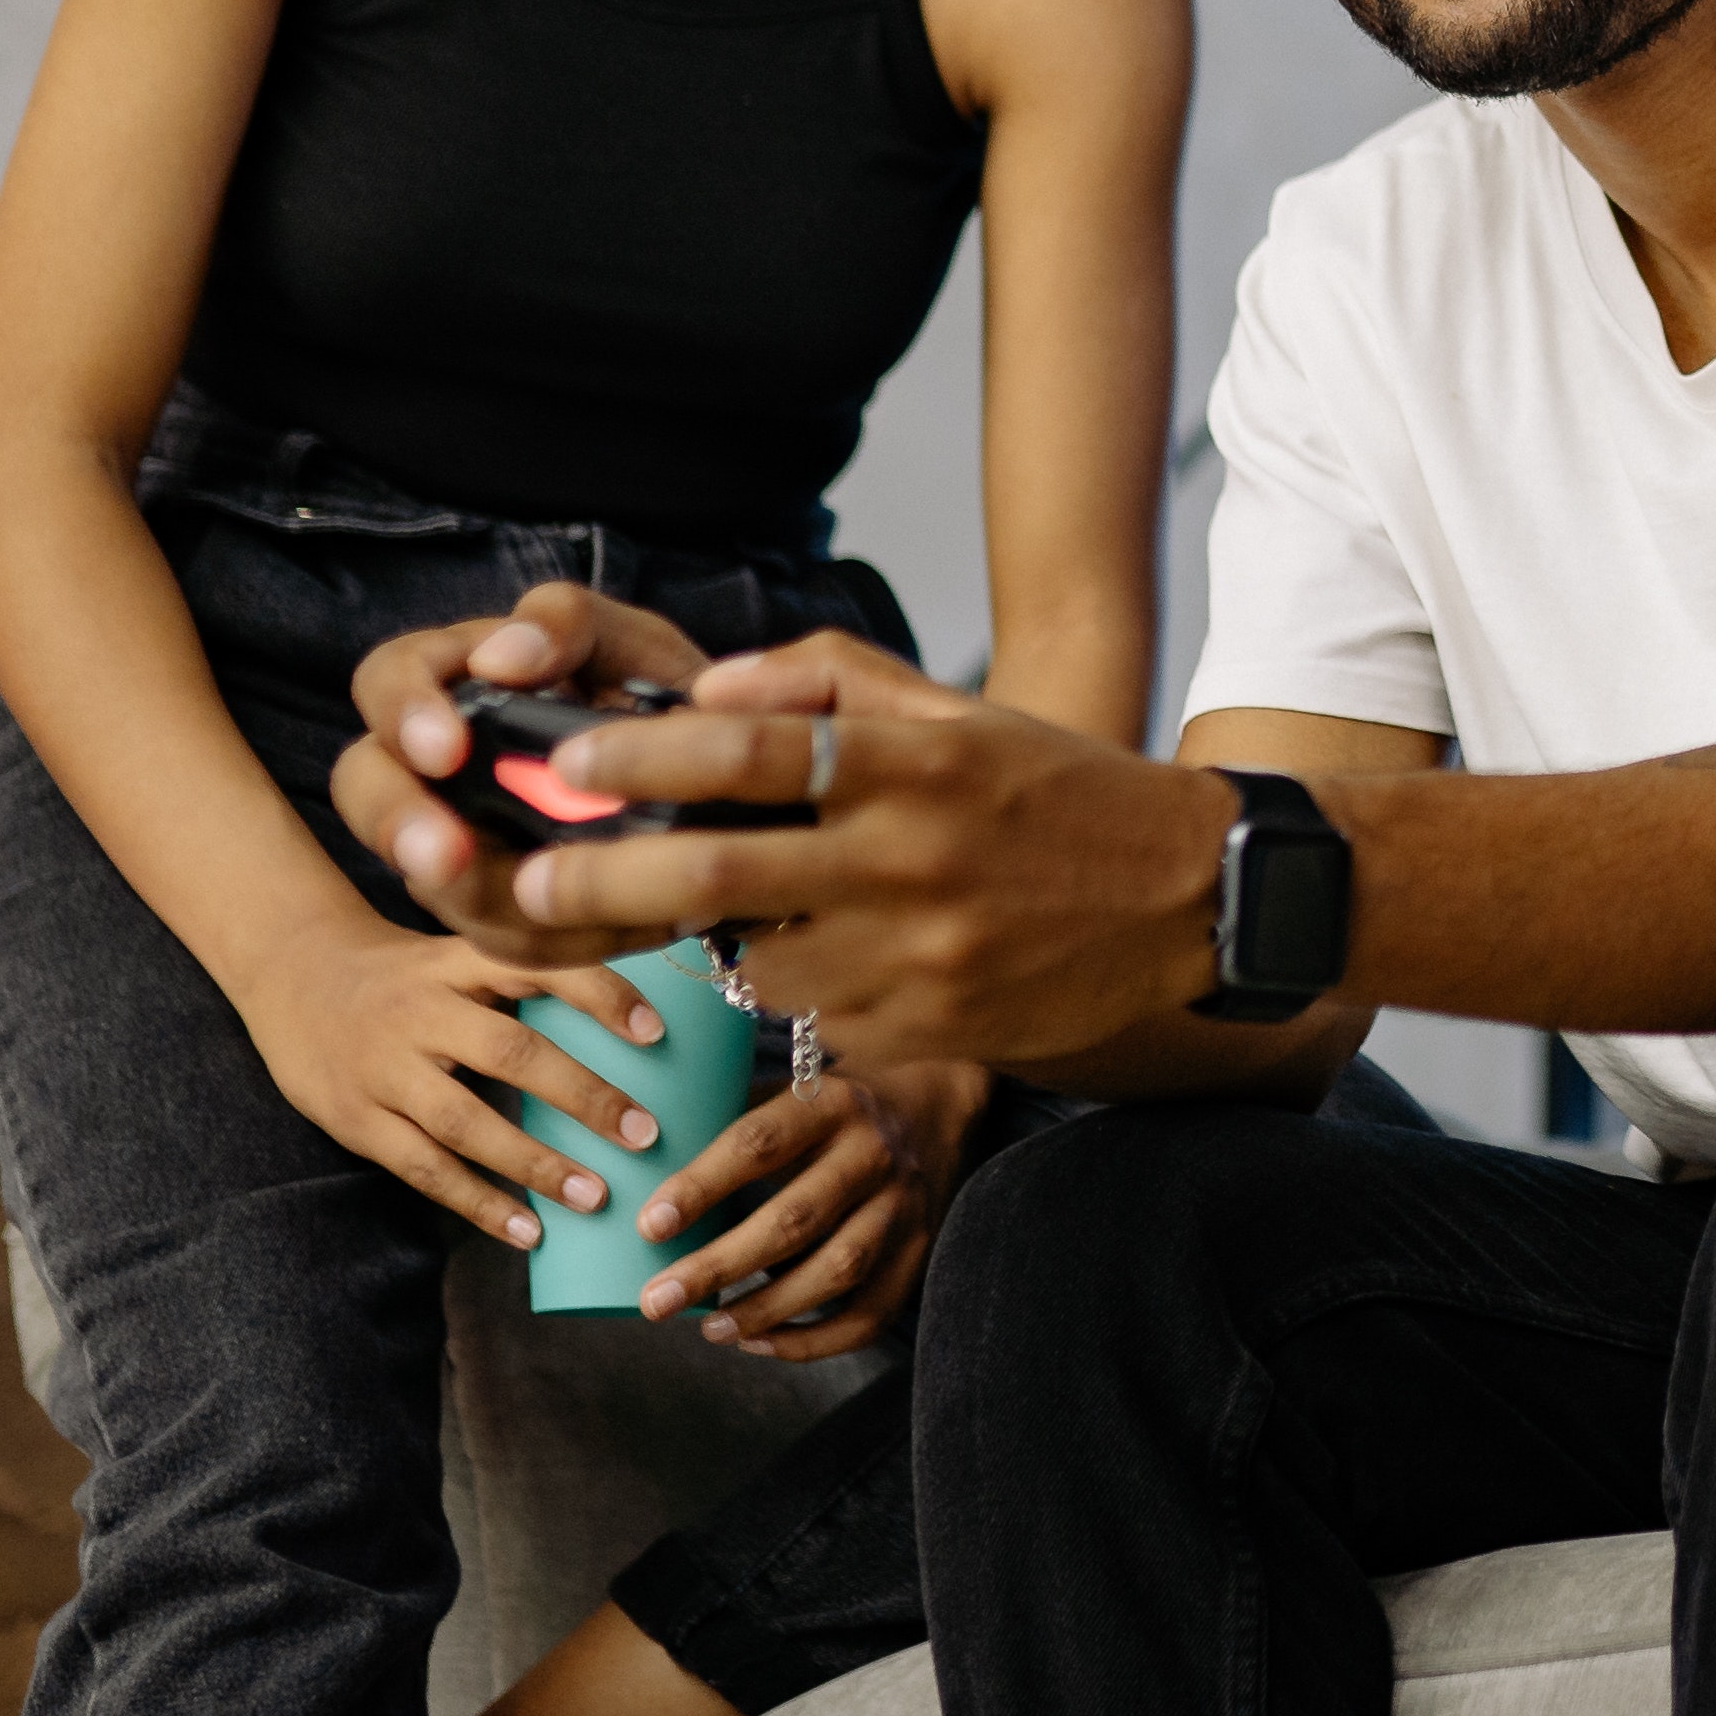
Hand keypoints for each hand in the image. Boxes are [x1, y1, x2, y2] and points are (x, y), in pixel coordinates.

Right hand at [220, 901, 684, 1252]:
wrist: (290, 972)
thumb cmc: (405, 972)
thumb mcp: (459, 953)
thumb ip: (527, 978)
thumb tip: (641, 1022)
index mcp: (460, 960)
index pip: (539, 968)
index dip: (599, 995)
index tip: (656, 1032)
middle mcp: (424, 1009)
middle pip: (511, 1052)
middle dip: (582, 1096)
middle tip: (645, 1134)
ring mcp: (385, 1067)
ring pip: (465, 1121)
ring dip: (533, 1163)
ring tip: (595, 1197)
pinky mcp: (355, 1118)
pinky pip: (422, 1168)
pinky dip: (477, 1202)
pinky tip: (527, 1231)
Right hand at [333, 584, 732, 969]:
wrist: (718, 776)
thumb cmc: (652, 690)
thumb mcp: (627, 642)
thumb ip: (567, 624)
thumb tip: (504, 657)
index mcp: (453, 680)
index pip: (386, 679)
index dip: (403, 713)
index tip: (446, 748)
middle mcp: (433, 765)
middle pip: (366, 786)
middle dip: (399, 824)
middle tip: (441, 855)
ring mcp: (456, 840)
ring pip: (432, 882)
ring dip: (481, 897)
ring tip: (547, 899)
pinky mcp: (497, 907)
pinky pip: (502, 935)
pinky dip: (556, 935)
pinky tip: (617, 923)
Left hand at [432, 629, 1228, 1071]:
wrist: (1188, 907)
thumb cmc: (1059, 797)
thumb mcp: (963, 715)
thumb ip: (835, 685)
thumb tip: (712, 689)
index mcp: (916, 765)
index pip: (752, 754)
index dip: (646, 756)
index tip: (568, 763)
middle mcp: (910, 860)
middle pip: (714, 875)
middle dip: (601, 880)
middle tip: (527, 881)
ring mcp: (916, 956)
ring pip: (754, 963)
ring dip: (713, 944)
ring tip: (717, 917)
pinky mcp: (924, 1030)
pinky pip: (817, 1015)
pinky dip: (798, 986)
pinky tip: (830, 958)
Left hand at [627, 1055, 987, 1356]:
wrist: (939, 1104)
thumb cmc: (832, 1107)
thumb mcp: (790, 1090)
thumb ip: (729, 1122)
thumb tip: (637, 1170)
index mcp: (831, 1103)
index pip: (760, 1143)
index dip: (703, 1186)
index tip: (650, 1226)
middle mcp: (873, 1153)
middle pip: (795, 1219)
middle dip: (719, 1266)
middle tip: (656, 1301)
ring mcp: (903, 1205)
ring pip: (837, 1270)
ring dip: (767, 1308)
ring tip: (708, 1328)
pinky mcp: (920, 1250)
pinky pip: (870, 1312)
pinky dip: (814, 1340)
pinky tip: (760, 1343)